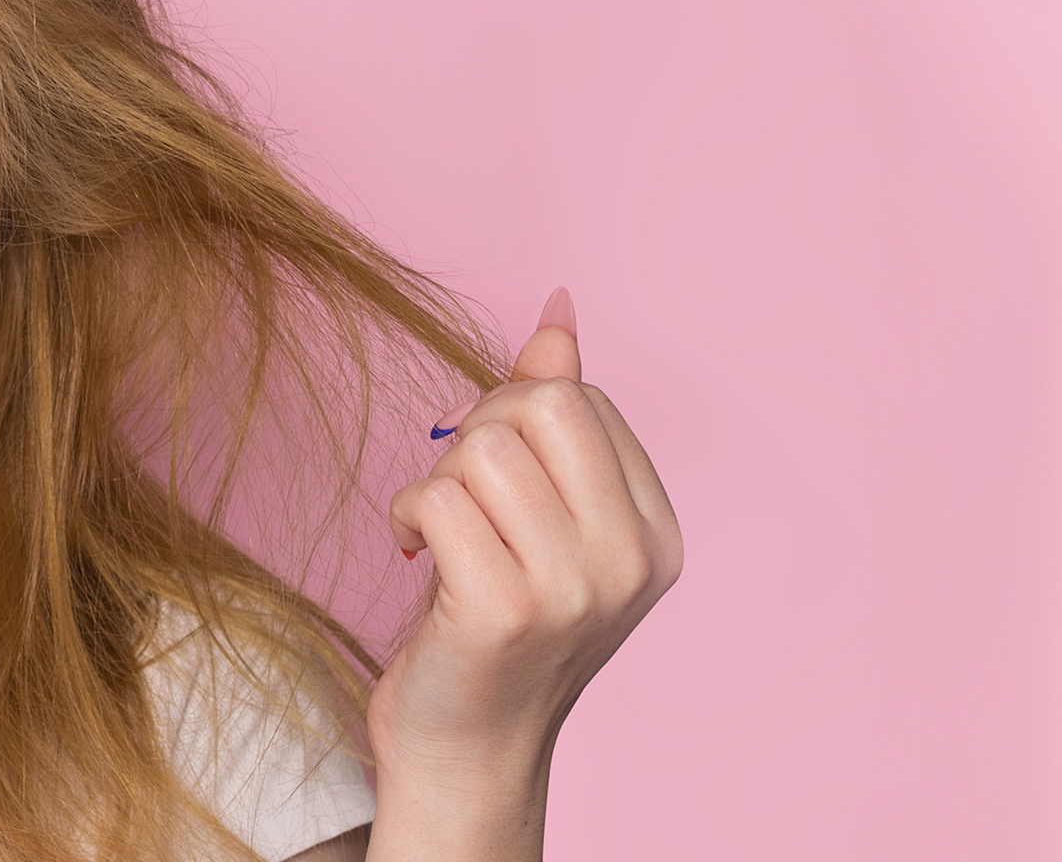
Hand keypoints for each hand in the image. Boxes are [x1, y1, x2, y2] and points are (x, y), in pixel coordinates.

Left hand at [366, 288, 682, 859]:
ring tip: (438, 533)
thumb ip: (555, 414)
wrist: (467, 747)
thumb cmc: (492, 622)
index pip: (581, 397)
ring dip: (435, 481)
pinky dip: (407, 514)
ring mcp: (575, 589)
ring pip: (483, 449)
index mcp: (654, 531)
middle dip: (475, 432)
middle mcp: (631, 559)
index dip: (508, 411)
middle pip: (538, 406)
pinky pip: (438, 500)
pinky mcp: (505, 613)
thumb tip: (557, 312)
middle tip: (455, 493)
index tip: (484, 468)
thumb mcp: (538, 514)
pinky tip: (415, 555)